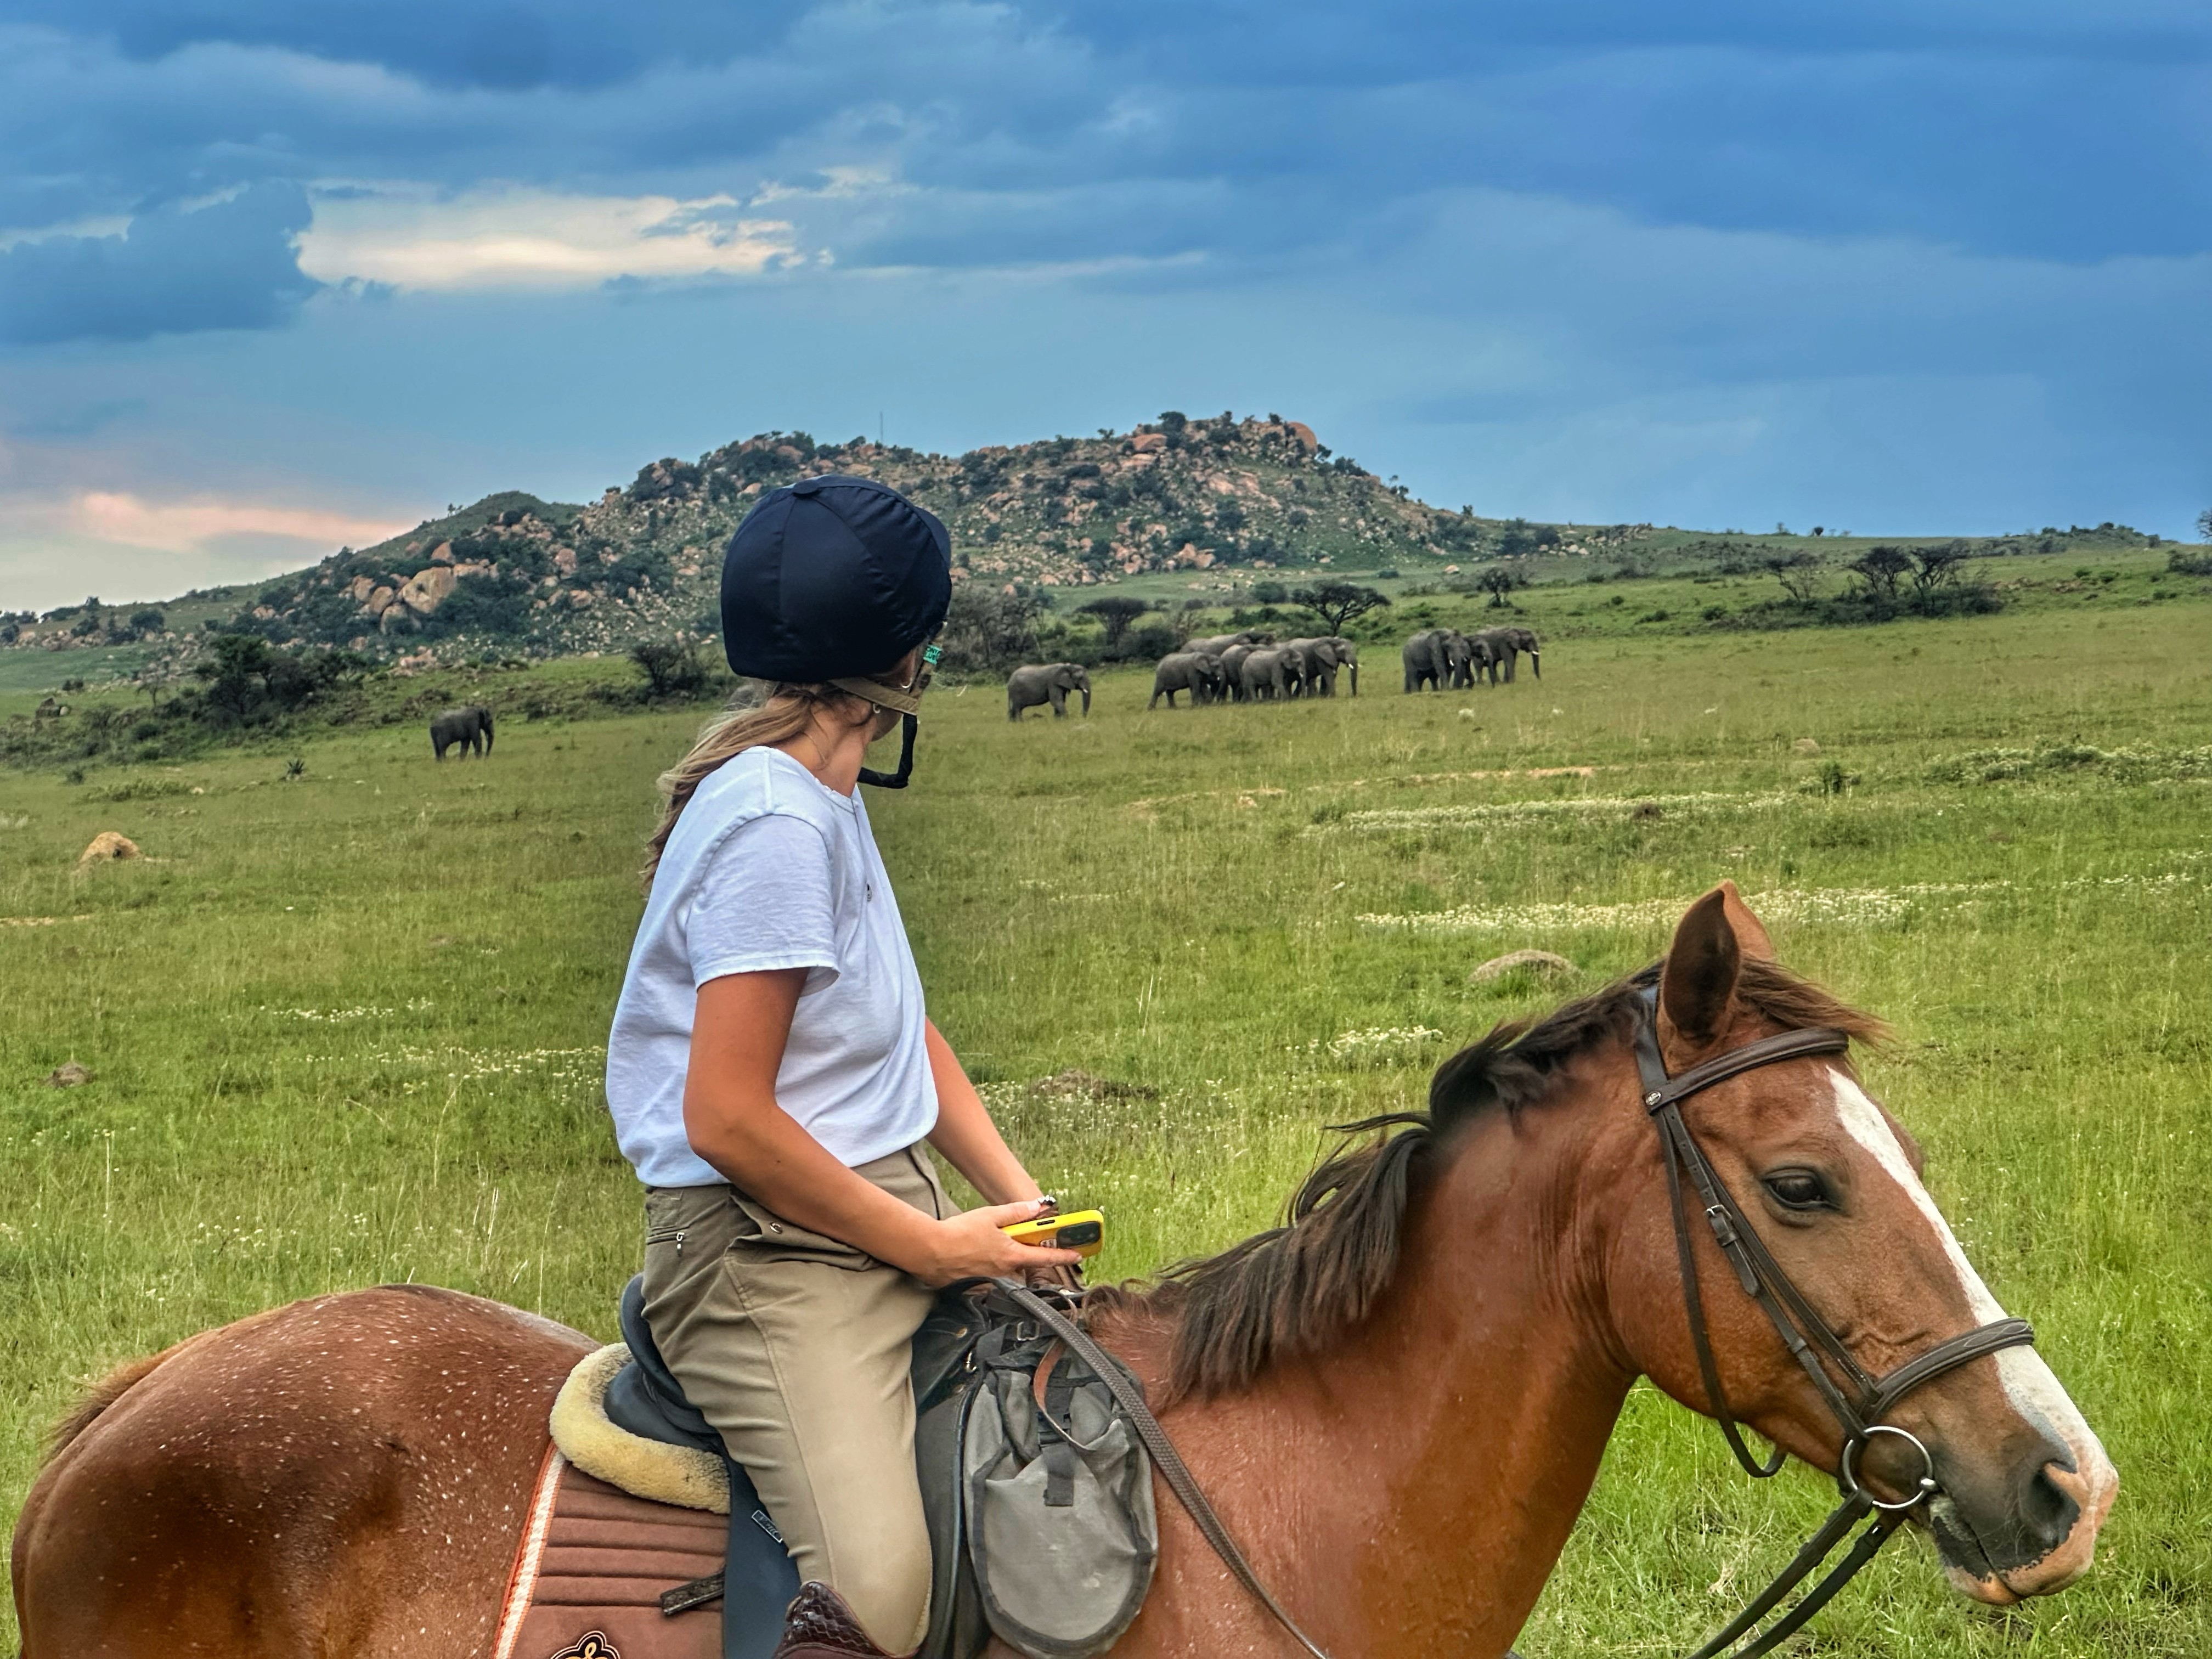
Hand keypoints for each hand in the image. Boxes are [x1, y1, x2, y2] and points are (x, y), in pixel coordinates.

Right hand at [920, 1199, 1084, 1286]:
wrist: (930, 1251)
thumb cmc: (959, 1233)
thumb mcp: (990, 1216)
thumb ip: (1016, 1213)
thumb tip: (1038, 1207)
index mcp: (1011, 1255)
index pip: (1045, 1257)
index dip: (1064, 1256)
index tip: (1077, 1256)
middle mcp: (1005, 1272)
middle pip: (1024, 1266)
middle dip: (1024, 1255)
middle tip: (1013, 1241)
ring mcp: (990, 1281)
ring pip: (1006, 1271)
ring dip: (1003, 1260)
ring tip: (984, 1245)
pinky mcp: (976, 1285)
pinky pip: (990, 1276)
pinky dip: (987, 1266)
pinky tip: (972, 1255)